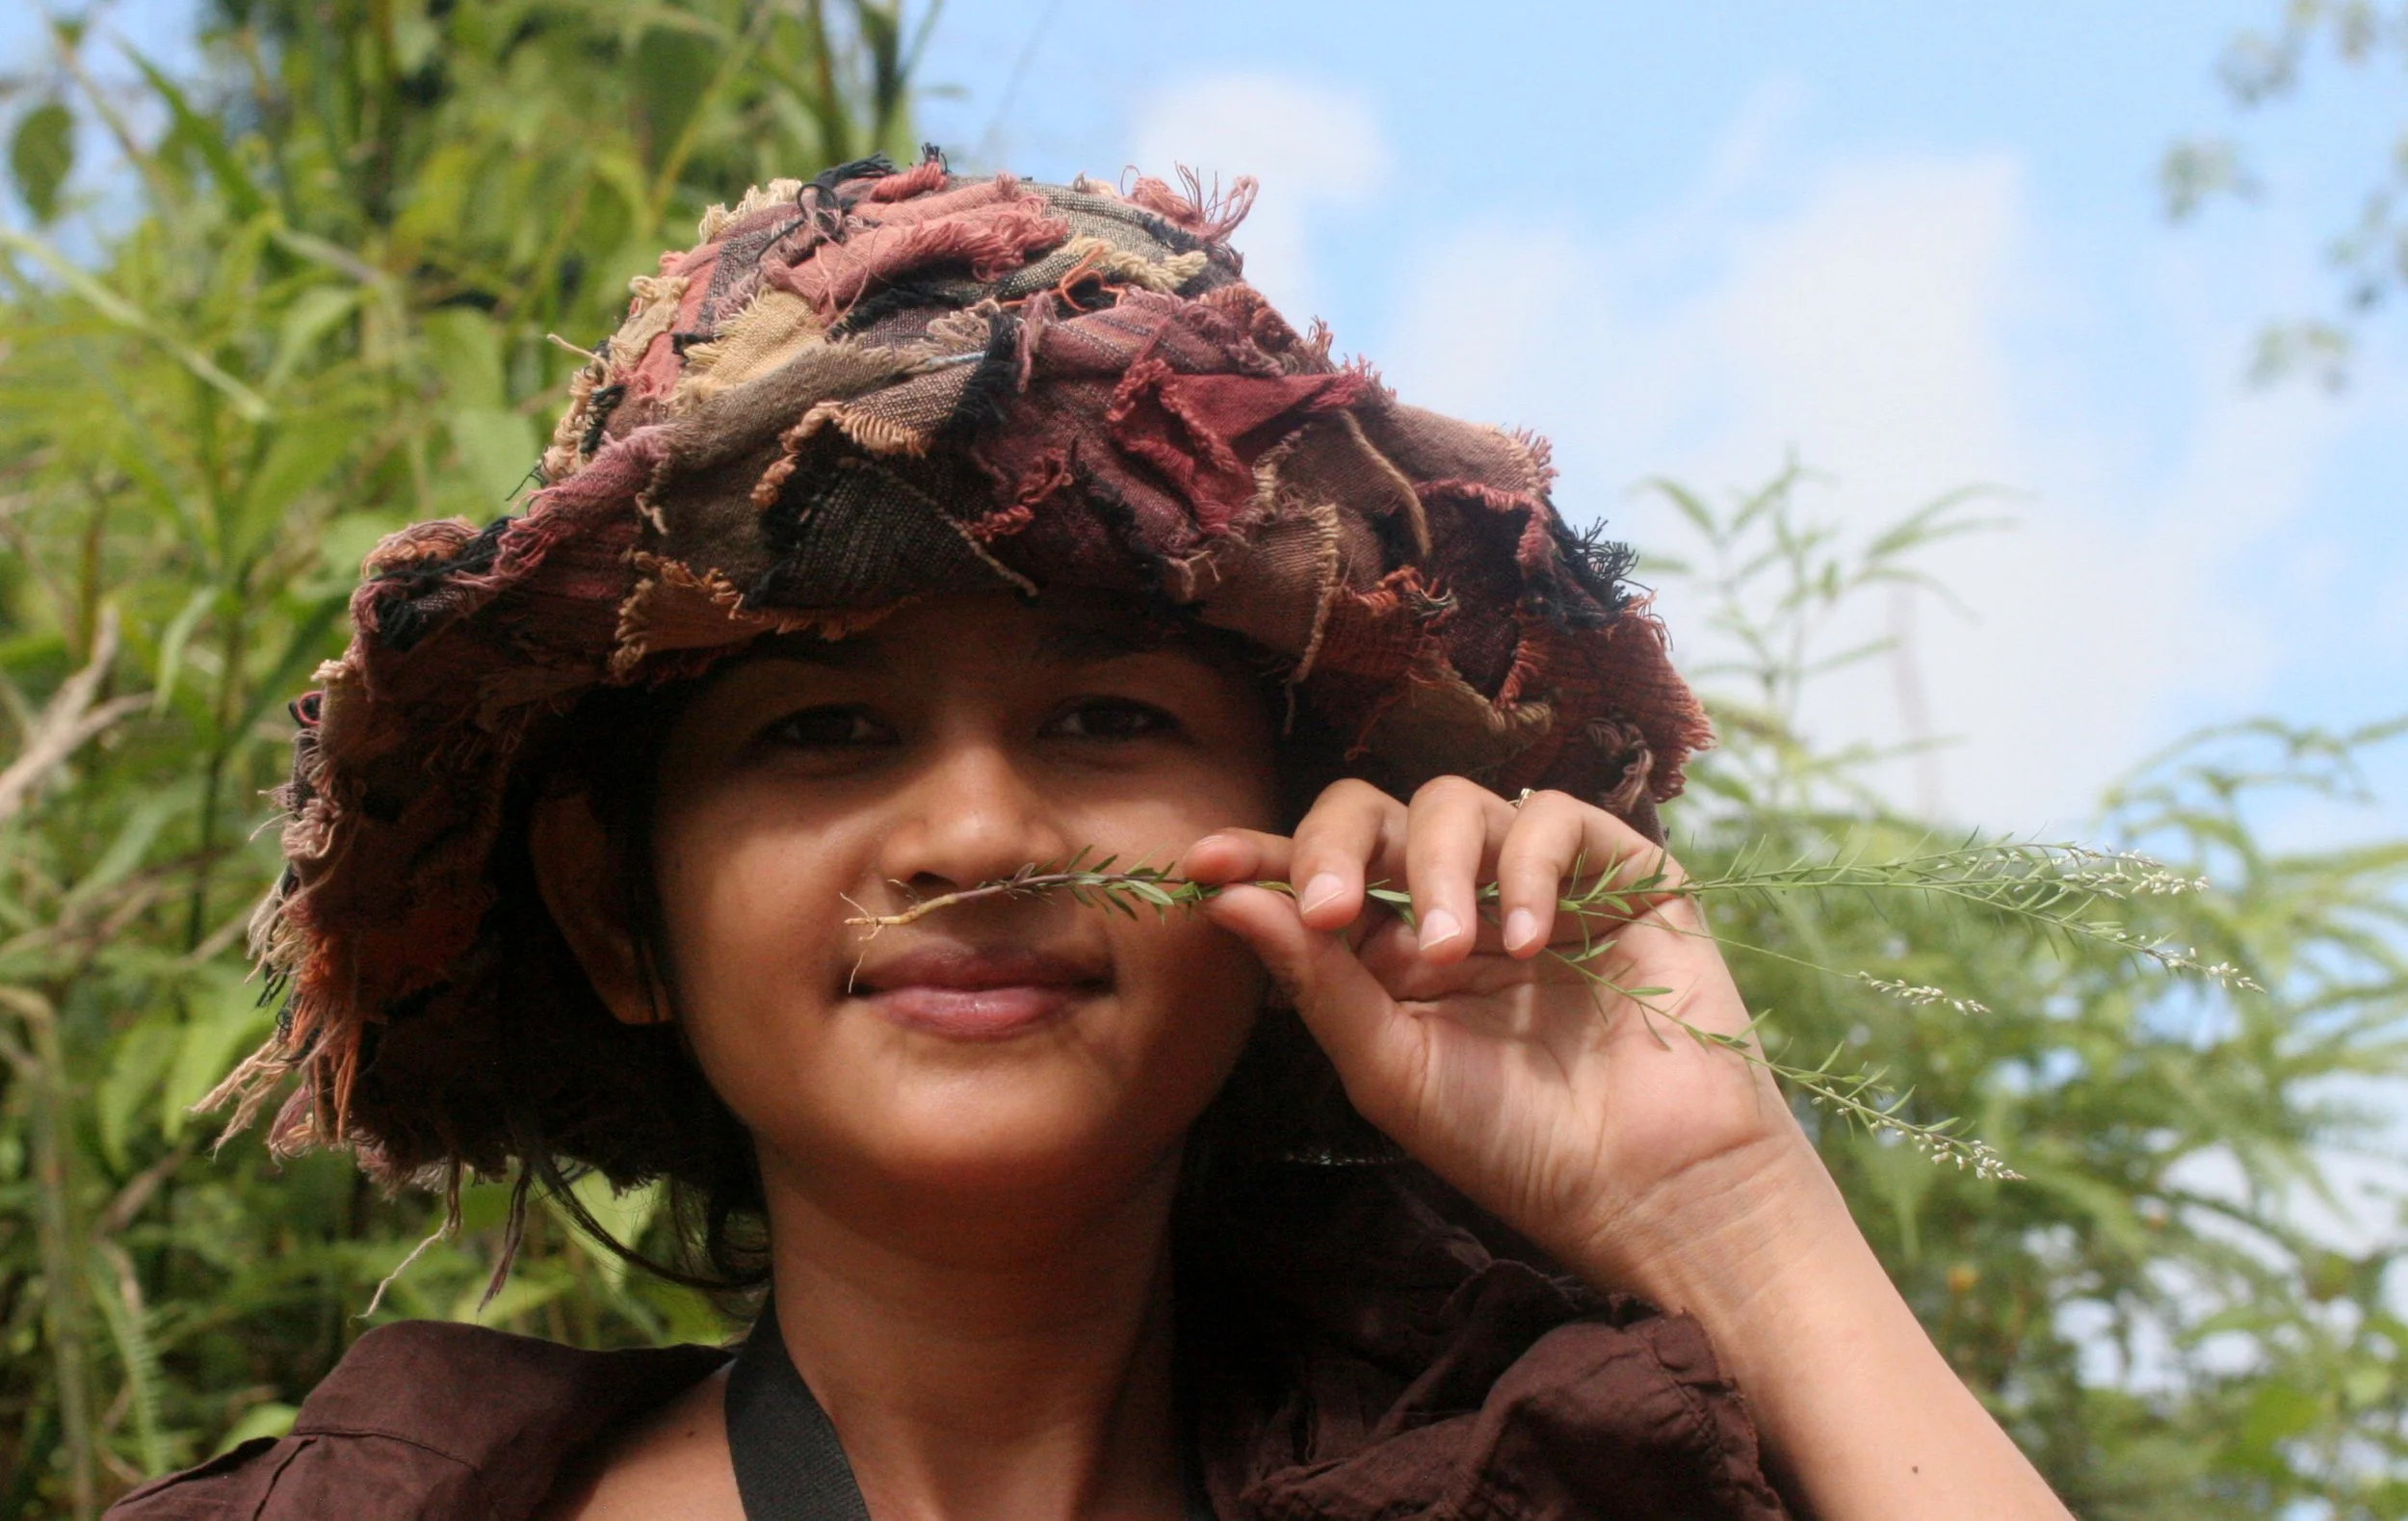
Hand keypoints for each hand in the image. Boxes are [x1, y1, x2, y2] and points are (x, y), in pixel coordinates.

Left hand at [1180, 776, 1817, 1293]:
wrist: (1651, 1187)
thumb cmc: (1516, 1146)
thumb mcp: (1391, 1068)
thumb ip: (1316, 980)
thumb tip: (1228, 897)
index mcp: (1392, 953)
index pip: (1316, 876)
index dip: (1262, 857)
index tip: (1204, 863)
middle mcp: (1458, 904)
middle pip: (1375, 816)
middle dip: (1337, 847)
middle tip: (1330, 910)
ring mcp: (1538, 883)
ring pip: (1457, 805)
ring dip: (1436, 870)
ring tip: (1454, 955)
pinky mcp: (1618, 873)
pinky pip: (1554, 818)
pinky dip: (1528, 866)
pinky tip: (1524, 941)